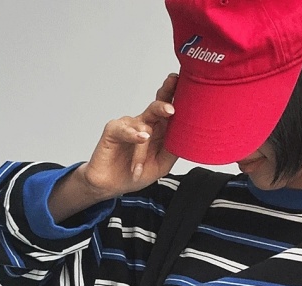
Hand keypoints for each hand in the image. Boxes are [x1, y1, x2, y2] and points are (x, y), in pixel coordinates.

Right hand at [82, 74, 179, 199]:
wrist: (112, 185)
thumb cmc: (136, 172)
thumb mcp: (162, 164)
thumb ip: (173, 150)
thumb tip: (189, 138)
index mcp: (157, 129)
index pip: (167, 110)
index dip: (175, 96)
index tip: (184, 85)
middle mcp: (144, 123)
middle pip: (156, 107)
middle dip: (164, 102)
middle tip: (172, 108)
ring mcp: (129, 125)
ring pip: (143, 125)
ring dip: (145, 145)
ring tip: (143, 158)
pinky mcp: (113, 130)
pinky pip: (124, 129)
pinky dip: (133, 136)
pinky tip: (141, 138)